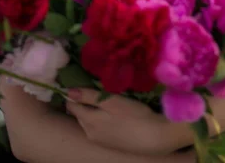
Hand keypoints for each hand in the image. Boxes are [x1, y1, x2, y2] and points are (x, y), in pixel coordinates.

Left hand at [65, 88, 180, 156]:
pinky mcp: (110, 143)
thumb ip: (89, 97)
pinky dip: (99, 119)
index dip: (73, 93)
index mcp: (88, 122)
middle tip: (93, 87)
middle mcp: (90, 134)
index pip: (72, 105)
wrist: (155, 138)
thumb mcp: (112, 101)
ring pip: (88, 121)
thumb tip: (68, 91)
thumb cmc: (134, 115)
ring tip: (103, 98)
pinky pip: (97, 128)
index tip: (79, 81)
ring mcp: (100, 140)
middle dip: (83, 102)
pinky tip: (111, 113)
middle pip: (79, 114)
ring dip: (92, 110)